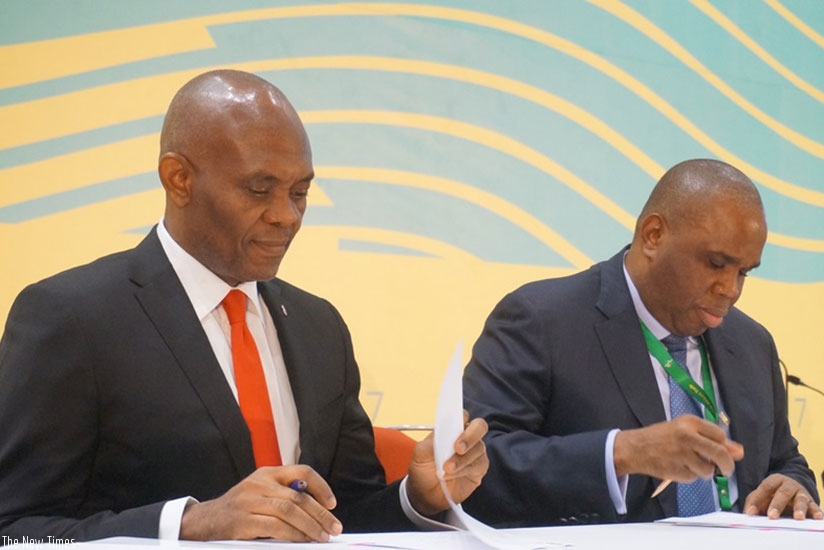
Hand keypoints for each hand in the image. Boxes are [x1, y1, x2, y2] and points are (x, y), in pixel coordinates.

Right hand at [180, 465, 341, 540]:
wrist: (203, 521)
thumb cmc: (238, 509)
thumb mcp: (260, 493)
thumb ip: (283, 496)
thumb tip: (317, 512)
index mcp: (267, 473)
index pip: (302, 472)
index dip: (321, 487)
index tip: (332, 504)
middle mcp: (259, 483)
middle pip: (299, 496)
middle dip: (321, 514)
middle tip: (334, 528)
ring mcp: (250, 501)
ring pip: (289, 511)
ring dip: (310, 526)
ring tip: (321, 537)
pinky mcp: (242, 521)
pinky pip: (274, 527)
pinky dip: (292, 535)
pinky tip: (302, 540)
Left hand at [405, 411, 488, 516]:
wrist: (425, 494)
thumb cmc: (423, 469)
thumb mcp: (420, 454)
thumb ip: (431, 442)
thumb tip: (443, 435)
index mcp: (451, 429)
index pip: (462, 415)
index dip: (461, 416)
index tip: (455, 423)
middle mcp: (466, 437)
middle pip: (479, 427)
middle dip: (469, 437)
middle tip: (457, 448)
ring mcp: (474, 452)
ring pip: (478, 448)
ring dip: (461, 460)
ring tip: (446, 469)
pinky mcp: (479, 468)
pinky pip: (478, 464)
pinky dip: (464, 470)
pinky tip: (451, 475)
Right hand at [614, 415, 743, 480]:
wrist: (635, 448)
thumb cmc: (663, 437)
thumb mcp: (686, 431)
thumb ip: (712, 440)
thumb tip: (740, 452)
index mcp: (690, 422)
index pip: (720, 435)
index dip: (724, 446)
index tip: (723, 451)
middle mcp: (686, 436)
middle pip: (720, 453)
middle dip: (727, 465)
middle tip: (725, 470)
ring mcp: (680, 453)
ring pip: (708, 470)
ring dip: (705, 471)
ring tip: (691, 465)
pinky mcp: (675, 469)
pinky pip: (693, 477)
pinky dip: (690, 476)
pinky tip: (679, 468)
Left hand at [744, 473, 822, 519]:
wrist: (793, 489)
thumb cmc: (774, 494)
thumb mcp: (762, 495)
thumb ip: (753, 503)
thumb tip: (748, 514)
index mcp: (775, 480)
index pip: (765, 487)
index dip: (757, 499)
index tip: (751, 512)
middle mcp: (789, 485)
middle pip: (783, 493)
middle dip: (777, 505)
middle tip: (772, 515)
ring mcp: (801, 494)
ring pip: (801, 499)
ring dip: (799, 508)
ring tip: (798, 517)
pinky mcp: (811, 503)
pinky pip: (814, 507)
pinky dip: (816, 512)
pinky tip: (816, 517)